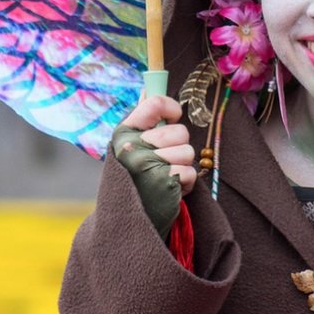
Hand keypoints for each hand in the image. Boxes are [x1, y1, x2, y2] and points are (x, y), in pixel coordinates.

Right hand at [112, 96, 195, 237]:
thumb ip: (141, 122)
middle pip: (179, 131)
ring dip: (182, 167)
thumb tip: (149, 89)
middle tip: (163, 162)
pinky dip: (185, 184)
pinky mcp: (164, 182)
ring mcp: (147, 164)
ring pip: (188, 151)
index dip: (171, 107)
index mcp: (122, 134)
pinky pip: (190, 172)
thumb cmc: (132, 181)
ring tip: (164, 178)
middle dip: (178, 147)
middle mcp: (132, 146)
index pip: (154, 103)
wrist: (126, 224)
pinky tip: (169, 191)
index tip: (173, 116)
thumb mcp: (128, 149)